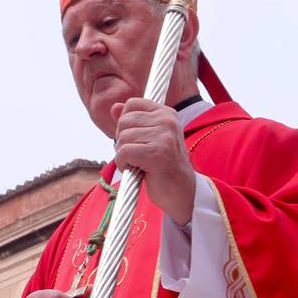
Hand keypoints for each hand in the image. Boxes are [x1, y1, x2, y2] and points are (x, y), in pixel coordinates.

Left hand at [111, 98, 196, 226]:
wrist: (182, 193)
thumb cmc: (164, 167)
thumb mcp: (150, 138)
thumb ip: (133, 121)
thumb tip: (114, 107)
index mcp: (167, 113)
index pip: (132, 104)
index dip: (126, 123)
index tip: (137, 140)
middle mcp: (168, 121)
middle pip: (124, 121)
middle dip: (123, 140)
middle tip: (138, 156)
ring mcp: (163, 137)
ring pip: (122, 137)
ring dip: (124, 154)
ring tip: (139, 164)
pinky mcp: (156, 153)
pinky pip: (123, 152)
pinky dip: (123, 164)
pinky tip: (135, 170)